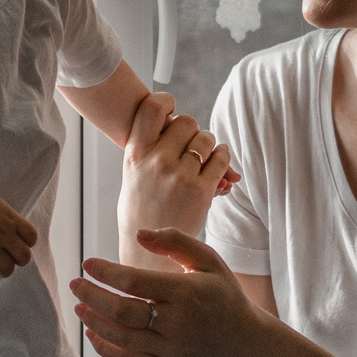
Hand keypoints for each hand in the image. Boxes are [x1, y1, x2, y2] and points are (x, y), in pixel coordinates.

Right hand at [0, 183, 38, 299]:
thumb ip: (5, 216)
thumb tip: (11, 225)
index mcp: (10, 219)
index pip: (32, 237)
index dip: (27, 242)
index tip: (17, 242)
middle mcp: (3, 234)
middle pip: (24, 257)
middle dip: (18, 260)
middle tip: (7, 257)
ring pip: (8, 269)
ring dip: (3, 271)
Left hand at [71, 228, 262, 356]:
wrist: (245, 344)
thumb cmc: (223, 295)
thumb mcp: (209, 261)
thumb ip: (176, 241)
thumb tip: (139, 235)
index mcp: (187, 292)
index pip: (135, 282)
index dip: (106, 272)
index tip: (87, 264)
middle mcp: (178, 323)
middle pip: (122, 311)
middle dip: (92, 296)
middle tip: (75, 284)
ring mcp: (171, 349)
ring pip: (121, 336)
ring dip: (93, 321)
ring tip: (79, 306)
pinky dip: (105, 348)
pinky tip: (92, 333)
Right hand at [116, 92, 235, 252]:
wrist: (147, 255)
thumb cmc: (141, 215)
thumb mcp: (133, 177)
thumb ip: (152, 151)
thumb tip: (183, 129)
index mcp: (135, 155)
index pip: (151, 109)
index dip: (165, 101)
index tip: (171, 108)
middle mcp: (156, 161)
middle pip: (186, 121)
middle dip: (192, 129)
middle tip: (190, 141)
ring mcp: (179, 175)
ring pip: (205, 138)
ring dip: (209, 144)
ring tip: (205, 154)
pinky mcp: (201, 190)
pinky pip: (220, 159)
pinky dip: (223, 157)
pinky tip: (220, 161)